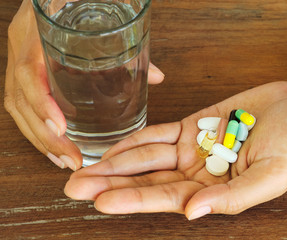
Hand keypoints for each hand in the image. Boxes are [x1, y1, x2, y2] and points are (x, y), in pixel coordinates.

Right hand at [4, 1, 164, 169]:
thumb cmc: (72, 0)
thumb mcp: (97, 14)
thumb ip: (126, 44)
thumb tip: (158, 77)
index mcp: (34, 33)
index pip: (27, 71)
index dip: (41, 102)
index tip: (60, 128)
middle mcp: (20, 48)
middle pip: (19, 100)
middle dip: (45, 136)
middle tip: (72, 160)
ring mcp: (17, 59)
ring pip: (17, 108)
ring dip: (40, 139)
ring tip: (63, 161)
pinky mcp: (22, 70)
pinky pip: (21, 103)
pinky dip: (36, 127)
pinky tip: (54, 144)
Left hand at [64, 80, 286, 218]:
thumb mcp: (270, 177)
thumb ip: (233, 199)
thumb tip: (193, 213)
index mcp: (211, 192)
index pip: (165, 198)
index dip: (134, 199)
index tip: (101, 201)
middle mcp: (194, 174)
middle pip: (146, 180)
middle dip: (111, 184)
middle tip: (75, 188)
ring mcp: (189, 150)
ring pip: (145, 157)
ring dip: (115, 162)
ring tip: (83, 169)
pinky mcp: (189, 126)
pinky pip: (156, 134)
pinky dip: (135, 139)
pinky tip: (112, 147)